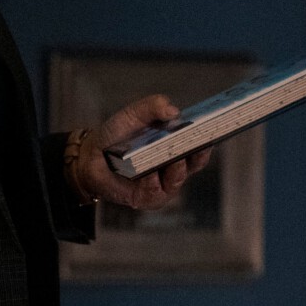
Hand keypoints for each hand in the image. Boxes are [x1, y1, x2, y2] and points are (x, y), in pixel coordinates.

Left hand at [75, 94, 212, 209]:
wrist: (92, 155)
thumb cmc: (119, 134)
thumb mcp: (135, 113)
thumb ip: (153, 106)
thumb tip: (173, 110)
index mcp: (177, 147)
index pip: (200, 146)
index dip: (208, 139)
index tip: (213, 130)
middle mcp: (175, 168)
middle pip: (194, 163)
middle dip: (197, 153)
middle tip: (199, 142)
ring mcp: (163, 185)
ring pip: (177, 178)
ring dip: (176, 168)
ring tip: (173, 157)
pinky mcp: (147, 199)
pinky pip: (155, 191)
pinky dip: (153, 181)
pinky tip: (149, 172)